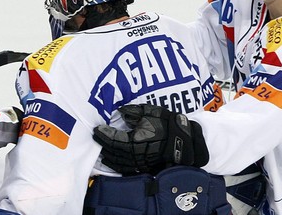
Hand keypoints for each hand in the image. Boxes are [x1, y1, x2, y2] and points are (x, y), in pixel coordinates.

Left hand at [93, 104, 208, 175]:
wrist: (186, 141)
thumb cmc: (168, 125)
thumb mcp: (150, 112)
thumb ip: (133, 112)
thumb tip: (121, 112)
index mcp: (134, 141)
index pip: (112, 139)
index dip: (103, 134)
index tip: (97, 128)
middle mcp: (134, 155)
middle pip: (113, 152)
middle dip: (103, 144)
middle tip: (96, 137)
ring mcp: (139, 163)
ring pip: (118, 162)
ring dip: (108, 156)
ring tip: (101, 149)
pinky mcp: (145, 167)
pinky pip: (126, 168)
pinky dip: (117, 165)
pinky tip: (112, 160)